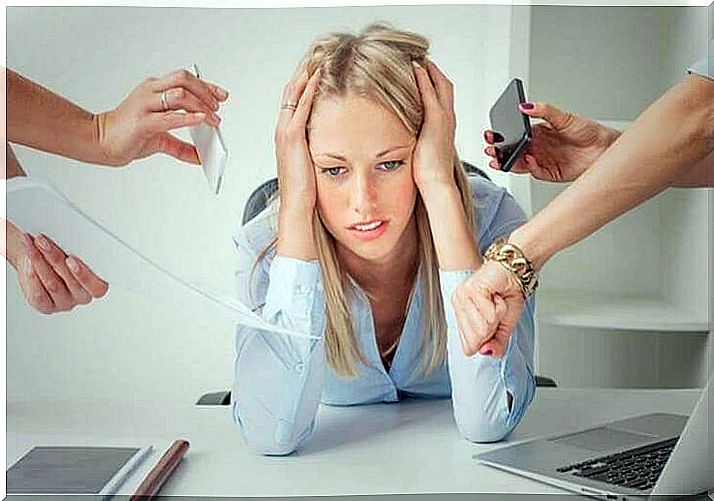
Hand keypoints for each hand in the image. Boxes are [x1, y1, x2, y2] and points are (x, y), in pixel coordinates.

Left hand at [4, 220, 107, 313]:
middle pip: (70, 281)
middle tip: (43, 242)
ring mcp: (65, 304)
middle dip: (55, 258)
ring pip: (53, 284)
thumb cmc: (63, 254)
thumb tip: (71, 238)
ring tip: (32, 244)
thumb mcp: (74, 251)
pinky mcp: (46, 307)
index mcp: (97, 286)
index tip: (72, 259)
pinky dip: (32, 276)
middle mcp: (82, 297)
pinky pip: (39, 293)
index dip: (85, 275)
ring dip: (40, 261)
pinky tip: (29, 262)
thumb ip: (78, 251)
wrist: (42, 261)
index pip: (97, 287)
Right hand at [96, 69, 228, 165]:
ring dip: (201, 105)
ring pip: (179, 94)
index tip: (222, 95)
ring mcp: (145, 105)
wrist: (101, 141)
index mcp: (155, 89)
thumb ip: (182, 147)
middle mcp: (150, 92)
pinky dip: (188, 118)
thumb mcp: (161, 138)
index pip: (185, 79)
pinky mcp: (142, 121)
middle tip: (217, 108)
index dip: (207, 86)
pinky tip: (200, 120)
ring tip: (212, 119)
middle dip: (205, 92)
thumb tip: (200, 158)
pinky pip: (169, 116)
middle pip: (184, 80)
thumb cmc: (127, 134)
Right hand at [274, 65, 321, 212]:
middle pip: (291, 91)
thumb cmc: (305, 190)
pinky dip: (309, 89)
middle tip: (317, 54)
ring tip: (318, 57)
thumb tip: (333, 142)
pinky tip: (318, 77)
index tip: (316, 66)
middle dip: (304, 71)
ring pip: (293, 93)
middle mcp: (283, 130)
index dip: (303, 81)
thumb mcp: (312, 163)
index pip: (293, 99)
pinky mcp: (292, 138)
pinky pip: (300, 106)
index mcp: (287, 135)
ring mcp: (285, 132)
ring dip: (305, 74)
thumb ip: (317, 148)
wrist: (297, 206)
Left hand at [411, 61, 456, 193]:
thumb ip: (417, 140)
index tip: (422, 71)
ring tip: (417, 58)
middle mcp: (448, 119)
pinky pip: (430, 93)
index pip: (442, 97)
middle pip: (445, 86)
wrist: (436, 182)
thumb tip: (404, 138)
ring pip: (440, 85)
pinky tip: (415, 68)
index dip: (434, 82)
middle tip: (421, 59)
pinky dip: (424, 79)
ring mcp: (444, 118)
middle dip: (434, 71)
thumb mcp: (422, 150)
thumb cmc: (428, 173)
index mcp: (445, 126)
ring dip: (429, 70)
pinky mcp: (436, 120)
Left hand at [451, 260, 523, 357]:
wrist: (515, 271)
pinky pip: (489, 315)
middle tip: (495, 311)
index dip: (486, 341)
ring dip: (497, 316)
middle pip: (474, 341)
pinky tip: (496, 295)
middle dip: (492, 329)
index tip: (493, 325)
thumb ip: (496, 344)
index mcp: (462, 316)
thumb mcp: (504, 327)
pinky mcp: (470, 291)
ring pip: (482, 329)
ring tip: (496, 302)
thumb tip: (486, 353)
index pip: (468, 348)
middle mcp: (458, 306)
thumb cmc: (508, 295)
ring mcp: (462, 298)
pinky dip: (500, 307)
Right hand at [484, 102, 620, 181]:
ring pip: (519, 164)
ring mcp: (542, 161)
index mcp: (537, 133)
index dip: (501, 136)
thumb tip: (526, 105)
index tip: (492, 135)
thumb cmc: (588, 131)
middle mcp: (538, 148)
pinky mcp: (550, 173)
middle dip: (499, 151)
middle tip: (492, 149)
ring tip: (501, 160)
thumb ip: (544, 110)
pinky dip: (529, 168)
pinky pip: (534, 172)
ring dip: (509, 163)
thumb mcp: (564, 117)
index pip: (514, 135)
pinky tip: (529, 161)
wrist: (604, 148)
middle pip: (513, 151)